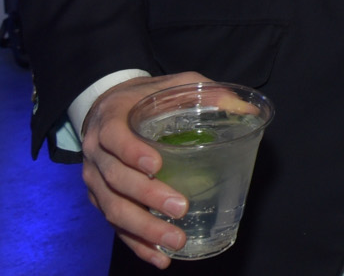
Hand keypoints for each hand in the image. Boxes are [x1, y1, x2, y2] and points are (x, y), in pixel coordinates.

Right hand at [79, 70, 211, 268]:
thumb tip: (247, 110)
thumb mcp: (175, 85)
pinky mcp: (101, 200)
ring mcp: (95, 181)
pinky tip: (160, 257)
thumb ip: (208, 93)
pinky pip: (115, 226)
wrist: (105, 109)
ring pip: (114, 209)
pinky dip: (137, 244)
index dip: (133, 153)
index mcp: (110, 121)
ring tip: (175, 240)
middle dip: (148, 197)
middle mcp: (96, 154)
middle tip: (180, 208)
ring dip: (144, 229)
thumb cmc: (146, 97)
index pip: (115, 139)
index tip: (157, 166)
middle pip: (116, 180)